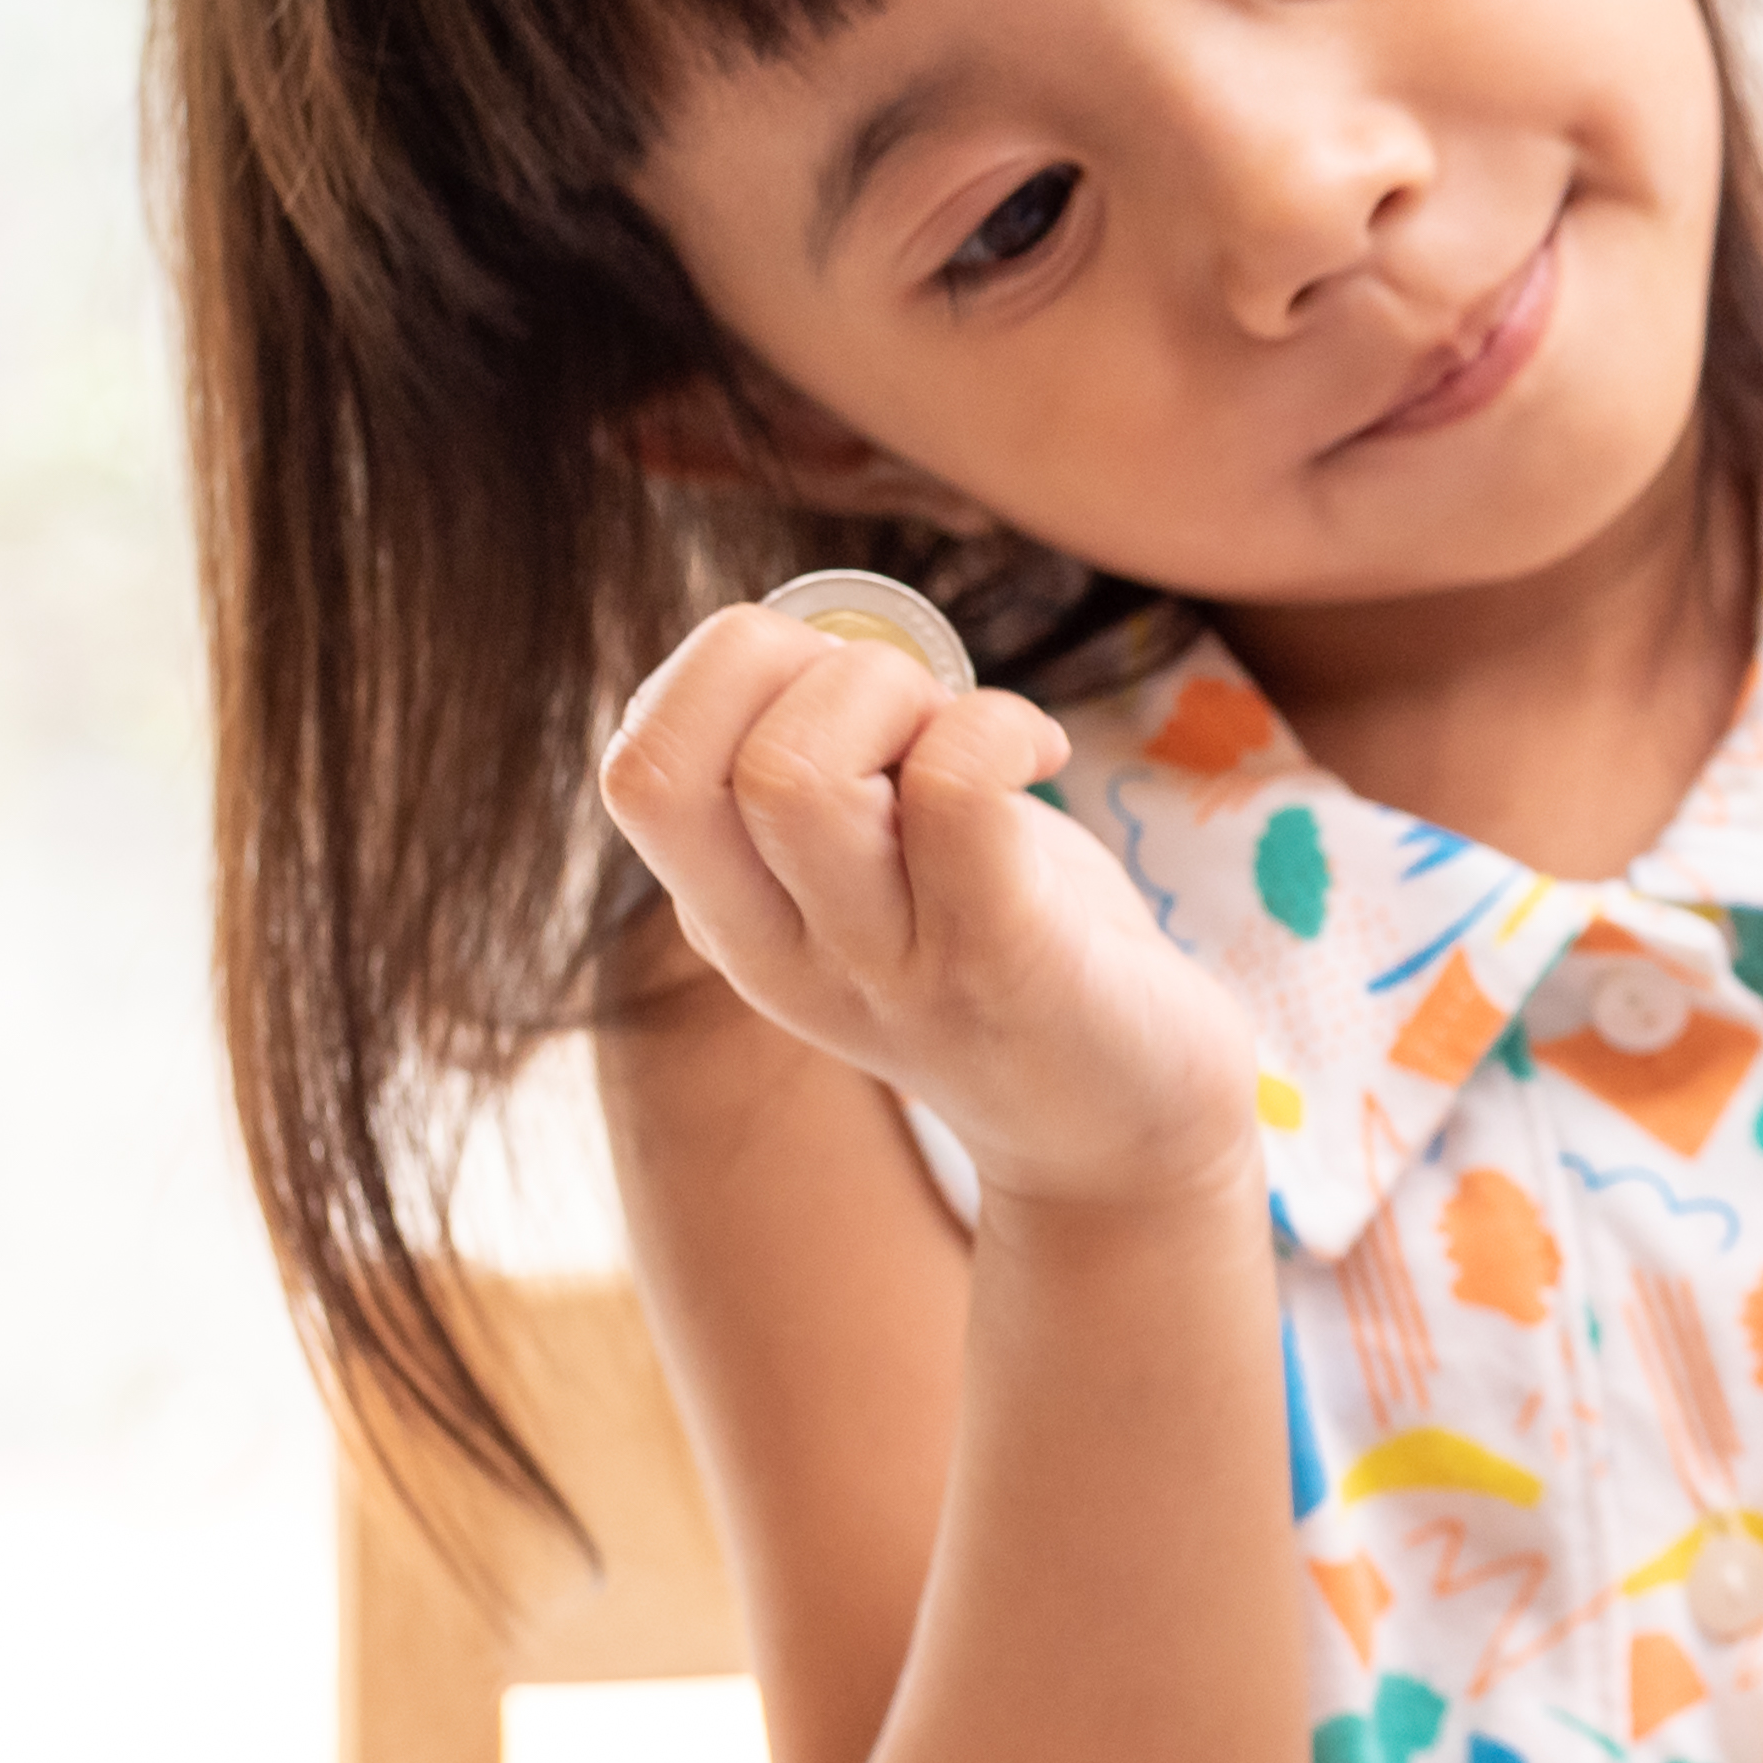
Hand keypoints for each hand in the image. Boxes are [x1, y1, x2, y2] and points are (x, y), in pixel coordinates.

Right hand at [598, 607, 1259, 1213]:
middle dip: (800, 665)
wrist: (1128, 1126)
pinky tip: (1045, 753)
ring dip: (899, 695)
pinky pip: (954, 791)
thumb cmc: (1015, 944)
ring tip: (983, 733)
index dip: (727, 671)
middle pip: (670, 766)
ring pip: (794, 773)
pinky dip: (997, 727)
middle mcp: (779, 953)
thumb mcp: (881, 867)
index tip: (838, 685)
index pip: (634, 768)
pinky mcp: (1000, 961)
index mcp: (733, 916)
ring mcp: (881, 966)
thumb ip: (822, 769)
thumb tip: (824, 636)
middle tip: (915, 705)